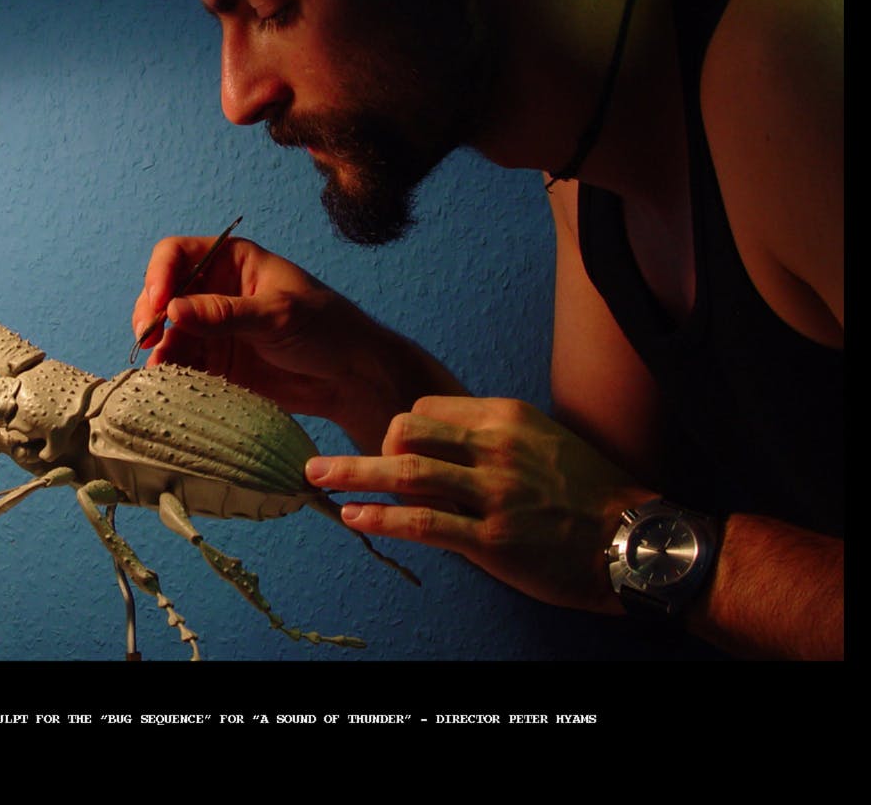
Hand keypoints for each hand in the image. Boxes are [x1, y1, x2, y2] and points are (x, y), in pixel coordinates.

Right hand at [131, 236, 384, 423]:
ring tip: (160, 370)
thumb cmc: (326, 328)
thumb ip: (225, 314)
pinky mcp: (216, 363)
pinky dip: (171, 373)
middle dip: (150, 314)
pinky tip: (169, 383)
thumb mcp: (278, 315)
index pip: (178, 255)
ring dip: (158, 350)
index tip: (159, 304)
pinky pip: (182, 364)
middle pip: (163, 294)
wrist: (350, 377)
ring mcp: (213, 329)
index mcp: (232, 262)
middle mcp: (215, 291)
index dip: (159, 274)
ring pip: (167, 334)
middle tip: (147, 339)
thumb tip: (171, 311)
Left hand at [307, 395, 654, 612]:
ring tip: (315, 476)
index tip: (383, 446)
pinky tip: (353, 515)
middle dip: (366, 445)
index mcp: (505, 417)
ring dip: (352, 473)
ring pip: (405, 472)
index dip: (398, 427)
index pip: (427, 407)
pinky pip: (423, 523)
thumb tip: (436, 448)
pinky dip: (381, 517)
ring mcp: (493, 493)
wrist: (633, 541)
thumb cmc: (586, 494)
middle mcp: (495, 448)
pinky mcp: (491, 539)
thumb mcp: (541, 443)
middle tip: (334, 462)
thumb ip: (488, 441)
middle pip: (406, 429)